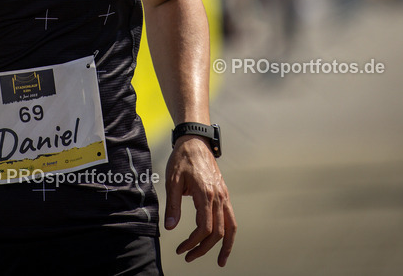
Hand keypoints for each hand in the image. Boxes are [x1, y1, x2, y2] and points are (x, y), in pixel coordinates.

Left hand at [165, 136, 236, 265]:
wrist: (195, 142)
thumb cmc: (182, 159)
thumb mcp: (172, 181)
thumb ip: (173, 205)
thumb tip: (170, 228)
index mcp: (205, 194)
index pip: (203, 228)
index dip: (192, 242)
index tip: (181, 248)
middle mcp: (218, 197)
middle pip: (217, 232)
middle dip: (203, 248)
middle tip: (188, 256)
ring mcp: (224, 196)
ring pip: (230, 227)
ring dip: (225, 246)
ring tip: (219, 261)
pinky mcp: (224, 195)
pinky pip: (231, 218)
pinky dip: (230, 233)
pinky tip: (224, 242)